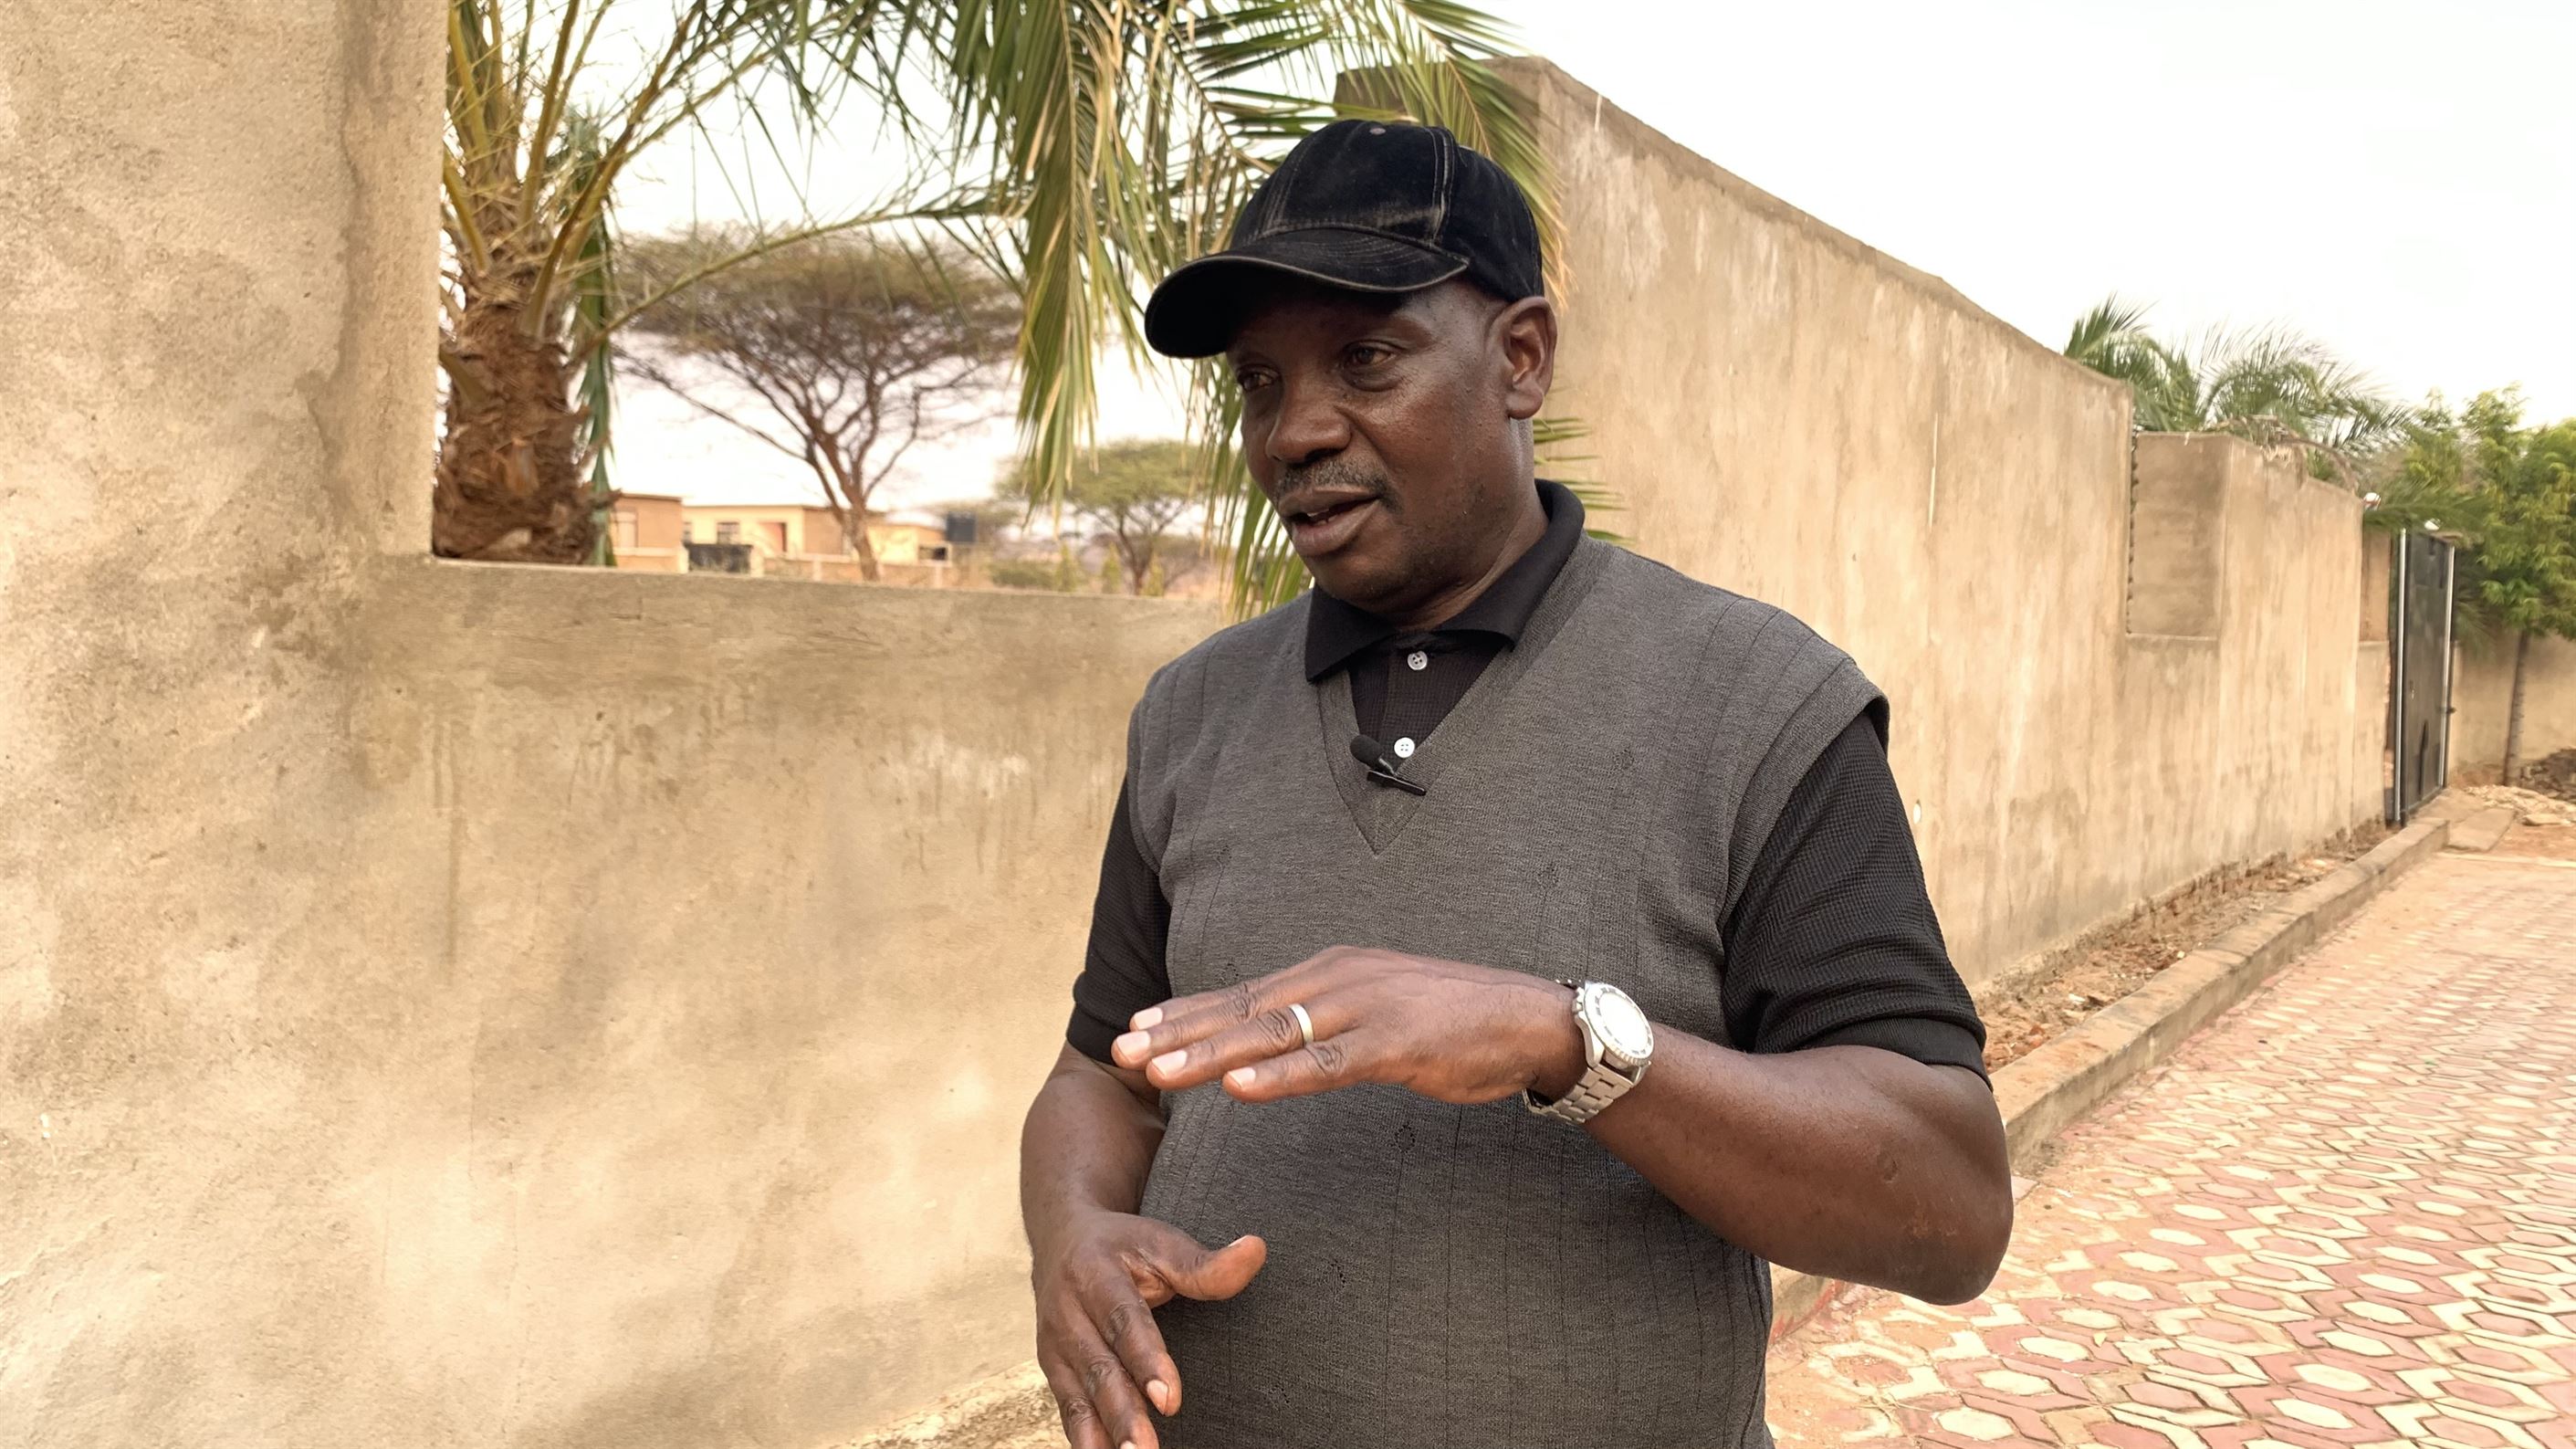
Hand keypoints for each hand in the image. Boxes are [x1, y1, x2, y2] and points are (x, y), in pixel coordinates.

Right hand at [1032, 1210, 1266, 1448]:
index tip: (1170, 1399)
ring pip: (1080, 1395)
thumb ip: (1204, 1262)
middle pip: (1099, 1367)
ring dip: (1104, 1432)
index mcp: (1094, 1273)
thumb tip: (1256, 1251)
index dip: (1146, 1359)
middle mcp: (1067, 1312)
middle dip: (1122, 1411)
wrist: (1062, 1241)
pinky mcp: (1053, 1370)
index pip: (1124, 1321)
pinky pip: (1069, 1410)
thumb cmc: (1123, 1248)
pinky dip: (1086, 1438)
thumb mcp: (1160, 1243)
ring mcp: (1055, 1345)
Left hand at [1109, 947, 1585, 1104]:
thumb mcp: (1372, 1011)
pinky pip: (1326, 1063)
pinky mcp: (1394, 1043)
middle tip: (1121, 1050)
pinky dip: (1280, 1077)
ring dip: (1211, 1055)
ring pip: (1272, 1034)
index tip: (1135, 1026)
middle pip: (1242, 1009)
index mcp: (1328, 972)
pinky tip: (1241, 1091)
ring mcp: (1363, 1008)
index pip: (1242, 993)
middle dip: (1177, 1032)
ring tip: (1159, 1071)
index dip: (1186, 1012)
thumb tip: (1271, 1043)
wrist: (1527, 1020)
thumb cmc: (1447, 1022)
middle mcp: (1336, 980)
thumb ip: (1322, 1022)